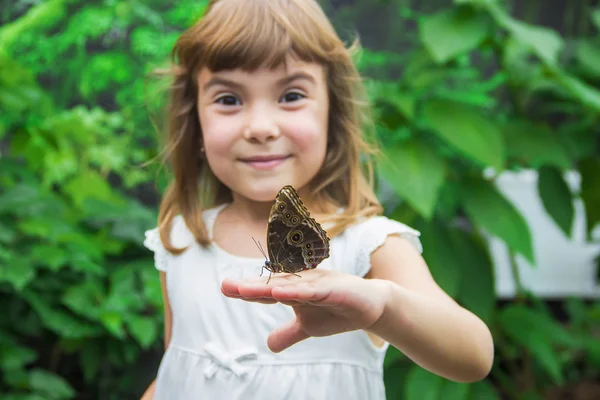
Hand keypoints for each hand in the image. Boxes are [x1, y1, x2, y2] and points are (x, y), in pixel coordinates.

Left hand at [221, 269, 390, 352]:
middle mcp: (303, 282)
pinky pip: (312, 290)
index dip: (247, 290)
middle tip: (226, 285)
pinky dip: (296, 290)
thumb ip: (289, 333)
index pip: (267, 291)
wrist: (371, 307)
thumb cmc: (337, 311)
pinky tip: (278, 292)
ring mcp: (317, 283)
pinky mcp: (333, 288)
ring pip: (289, 285)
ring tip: (244, 289)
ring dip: (267, 287)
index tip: (225, 287)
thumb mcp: (309, 327)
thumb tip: (268, 345)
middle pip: (272, 284)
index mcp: (295, 290)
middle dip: (250, 286)